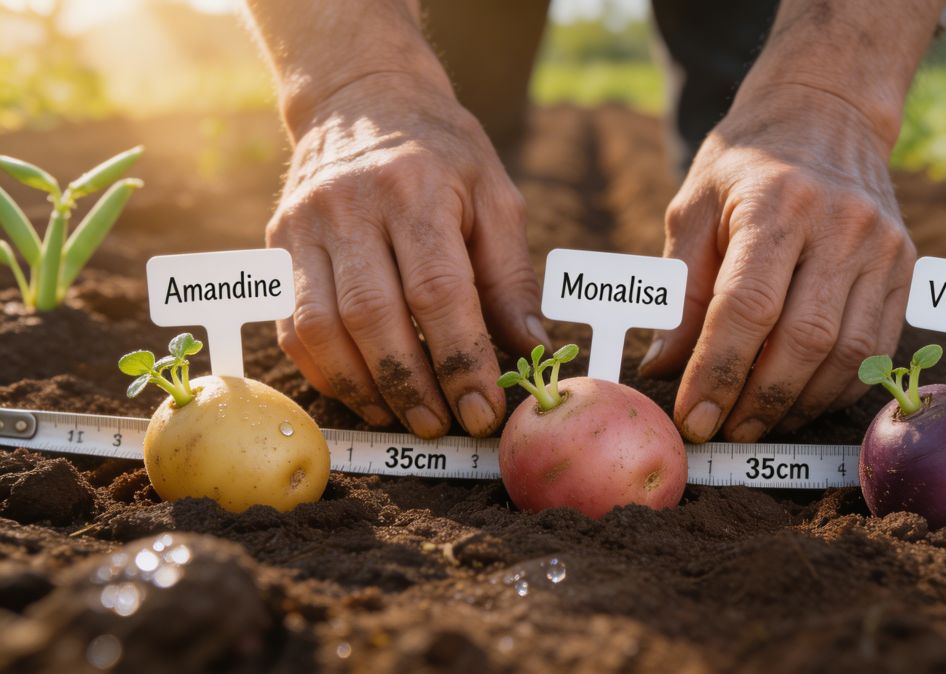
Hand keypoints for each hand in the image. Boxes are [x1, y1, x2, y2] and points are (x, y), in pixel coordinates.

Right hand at [267, 75, 548, 436]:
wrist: (362, 96)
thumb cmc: (442, 153)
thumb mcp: (494, 195)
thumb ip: (510, 276)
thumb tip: (532, 350)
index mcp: (416, 189)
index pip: (439, 292)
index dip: (462, 359)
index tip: (484, 409)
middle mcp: (351, 205)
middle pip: (374, 316)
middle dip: (411, 384)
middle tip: (441, 425)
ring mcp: (303, 225)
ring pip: (322, 328)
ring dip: (364, 387)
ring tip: (403, 417)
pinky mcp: (276, 245)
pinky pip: (290, 324)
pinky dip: (324, 370)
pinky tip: (361, 391)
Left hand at [639, 85, 916, 442]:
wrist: (827, 113)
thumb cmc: (746, 165)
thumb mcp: (693, 208)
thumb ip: (680, 289)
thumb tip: (662, 368)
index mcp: (777, 203)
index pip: (747, 307)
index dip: (719, 372)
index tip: (693, 417)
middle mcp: (840, 224)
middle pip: (804, 339)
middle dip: (759, 399)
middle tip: (724, 430)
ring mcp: (882, 247)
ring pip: (848, 354)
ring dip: (799, 404)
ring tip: (756, 422)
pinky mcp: (905, 268)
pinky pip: (876, 349)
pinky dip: (837, 388)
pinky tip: (799, 400)